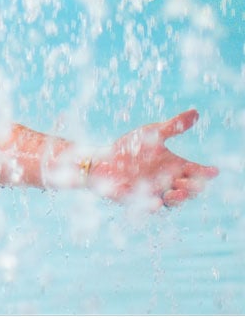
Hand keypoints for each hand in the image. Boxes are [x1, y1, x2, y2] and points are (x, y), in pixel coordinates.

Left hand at [88, 109, 217, 209]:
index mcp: (175, 167)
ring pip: (171, 202)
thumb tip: (196, 112)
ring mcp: (153, 193)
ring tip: (177, 192)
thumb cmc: (132, 148)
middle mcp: (168, 183)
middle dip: (192, 188)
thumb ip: (173, 126)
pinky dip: (151, 205)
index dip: (206, 173)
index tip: (213, 170)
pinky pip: (144, 205)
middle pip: (188, 190)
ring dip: (177, 199)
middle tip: (190, 182)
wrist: (103, 160)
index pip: (196, 172)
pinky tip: (156, 202)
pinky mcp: (136, 200)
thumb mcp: (153, 133)